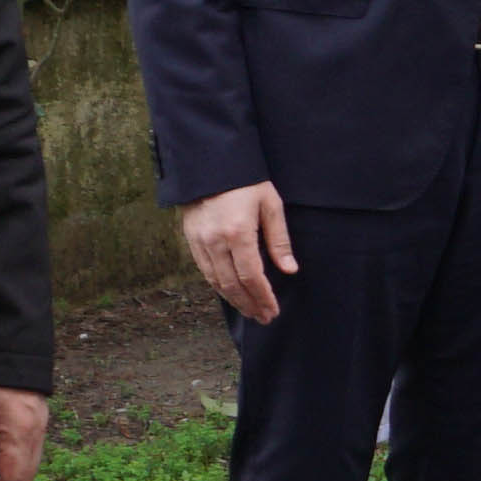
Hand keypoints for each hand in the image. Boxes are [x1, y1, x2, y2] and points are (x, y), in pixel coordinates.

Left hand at [0, 386, 47, 480]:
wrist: (6, 344)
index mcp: (19, 430)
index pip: (13, 479)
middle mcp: (36, 432)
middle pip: (24, 478)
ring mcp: (40, 426)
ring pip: (27, 467)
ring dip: (2, 472)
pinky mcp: (38, 421)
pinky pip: (28, 452)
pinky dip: (10, 459)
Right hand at [185, 180, 297, 325]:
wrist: (209, 163)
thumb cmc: (245, 181)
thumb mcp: (270, 205)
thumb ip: (279, 240)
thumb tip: (290, 269)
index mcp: (238, 232)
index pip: (251, 276)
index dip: (263, 297)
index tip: (272, 310)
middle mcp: (215, 241)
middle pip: (232, 285)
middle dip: (249, 305)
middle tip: (263, 317)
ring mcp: (200, 241)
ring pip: (216, 281)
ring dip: (234, 300)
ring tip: (250, 310)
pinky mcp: (191, 239)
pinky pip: (205, 270)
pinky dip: (218, 286)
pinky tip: (230, 292)